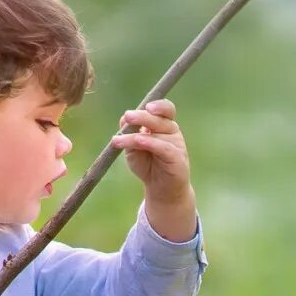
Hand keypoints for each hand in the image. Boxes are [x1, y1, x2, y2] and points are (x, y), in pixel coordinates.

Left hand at [112, 99, 197, 240]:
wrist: (161, 189)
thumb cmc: (148, 166)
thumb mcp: (134, 148)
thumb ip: (130, 133)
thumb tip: (124, 118)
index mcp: (164, 125)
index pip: (166, 110)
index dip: (159, 106)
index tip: (146, 106)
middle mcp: (173, 132)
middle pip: (160, 119)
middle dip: (143, 117)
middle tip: (127, 116)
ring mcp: (177, 145)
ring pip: (157, 134)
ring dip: (135, 136)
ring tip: (117, 140)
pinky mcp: (178, 158)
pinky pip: (164, 147)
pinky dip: (150, 143)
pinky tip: (137, 142)